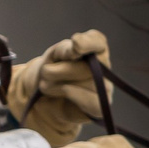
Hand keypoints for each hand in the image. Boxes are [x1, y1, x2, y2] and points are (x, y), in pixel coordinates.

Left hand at [7, 30, 110, 147]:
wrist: (44, 100)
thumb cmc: (50, 73)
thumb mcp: (52, 57)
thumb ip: (64, 49)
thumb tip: (76, 47)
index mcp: (93, 50)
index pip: (98, 41)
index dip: (89, 42)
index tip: (75, 43)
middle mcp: (104, 68)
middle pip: (88, 65)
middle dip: (58, 70)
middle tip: (45, 73)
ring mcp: (104, 88)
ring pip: (87, 83)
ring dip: (56, 85)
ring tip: (46, 86)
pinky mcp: (100, 106)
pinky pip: (92, 100)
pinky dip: (73, 94)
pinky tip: (62, 92)